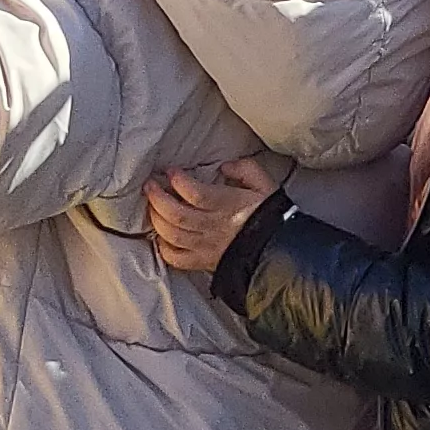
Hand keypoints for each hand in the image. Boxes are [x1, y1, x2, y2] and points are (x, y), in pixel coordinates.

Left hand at [145, 153, 281, 273]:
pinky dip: (163, 247)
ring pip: (172, 235)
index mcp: (229, 207)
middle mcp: (213, 228)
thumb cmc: (271, 217)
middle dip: (157, 198)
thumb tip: (225, 166)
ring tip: (150, 205)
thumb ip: (246, 169)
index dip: (179, 181)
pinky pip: (176, 258)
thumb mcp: (265, 185)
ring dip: (156, 219)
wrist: (279, 252)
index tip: (172, 172)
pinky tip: (160, 236)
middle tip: (149, 185)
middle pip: (176, 214)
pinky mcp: (203, 263)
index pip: (195, 194)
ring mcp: (206, 248)